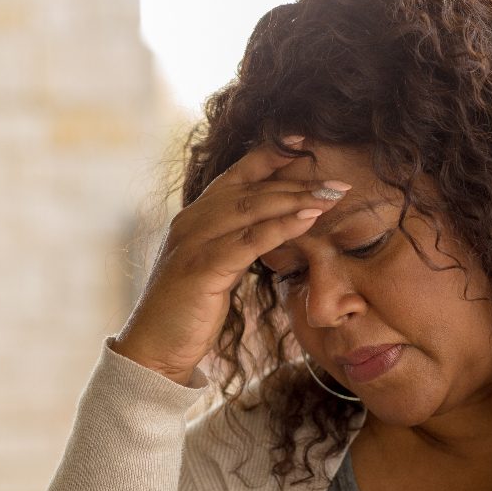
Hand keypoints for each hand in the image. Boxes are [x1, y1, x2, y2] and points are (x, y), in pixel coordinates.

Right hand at [112, 137, 348, 384]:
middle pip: (253, 189)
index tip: (307, 141)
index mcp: (195, 216)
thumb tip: (273, 231)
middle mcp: (192, 221)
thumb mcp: (214, 267)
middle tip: (338, 182)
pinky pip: (248, 241)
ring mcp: (194, 242)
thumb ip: (236, 244)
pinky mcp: (201, 268)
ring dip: (297, 199)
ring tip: (332, 196)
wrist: (153, 349)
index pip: (238, 173)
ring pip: (253, 209)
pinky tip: (309, 220)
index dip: (273, 154)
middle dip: (298, 182)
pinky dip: (281, 227)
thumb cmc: (186, 311)